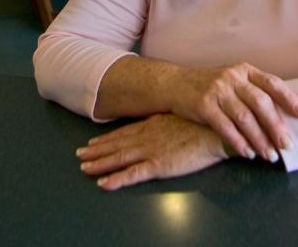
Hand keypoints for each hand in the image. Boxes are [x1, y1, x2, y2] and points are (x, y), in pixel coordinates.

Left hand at [77, 114, 226, 190]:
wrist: (218, 128)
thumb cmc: (205, 121)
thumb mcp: (182, 114)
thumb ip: (169, 120)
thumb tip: (163, 122)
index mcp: (153, 123)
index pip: (124, 132)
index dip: (107, 139)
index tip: (93, 142)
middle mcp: (147, 136)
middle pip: (116, 145)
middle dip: (97, 151)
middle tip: (80, 155)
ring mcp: (151, 150)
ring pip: (119, 158)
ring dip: (100, 163)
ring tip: (84, 168)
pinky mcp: (159, 165)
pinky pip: (133, 174)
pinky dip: (116, 179)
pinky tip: (104, 183)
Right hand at [166, 63, 297, 162]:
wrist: (174, 84)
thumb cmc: (209, 86)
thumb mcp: (232, 80)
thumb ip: (253, 90)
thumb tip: (283, 114)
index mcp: (244, 70)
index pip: (272, 83)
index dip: (290, 99)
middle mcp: (232, 77)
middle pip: (260, 103)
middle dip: (276, 126)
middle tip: (287, 145)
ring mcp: (217, 90)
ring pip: (244, 118)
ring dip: (259, 139)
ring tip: (270, 155)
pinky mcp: (203, 105)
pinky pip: (225, 127)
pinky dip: (239, 142)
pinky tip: (248, 153)